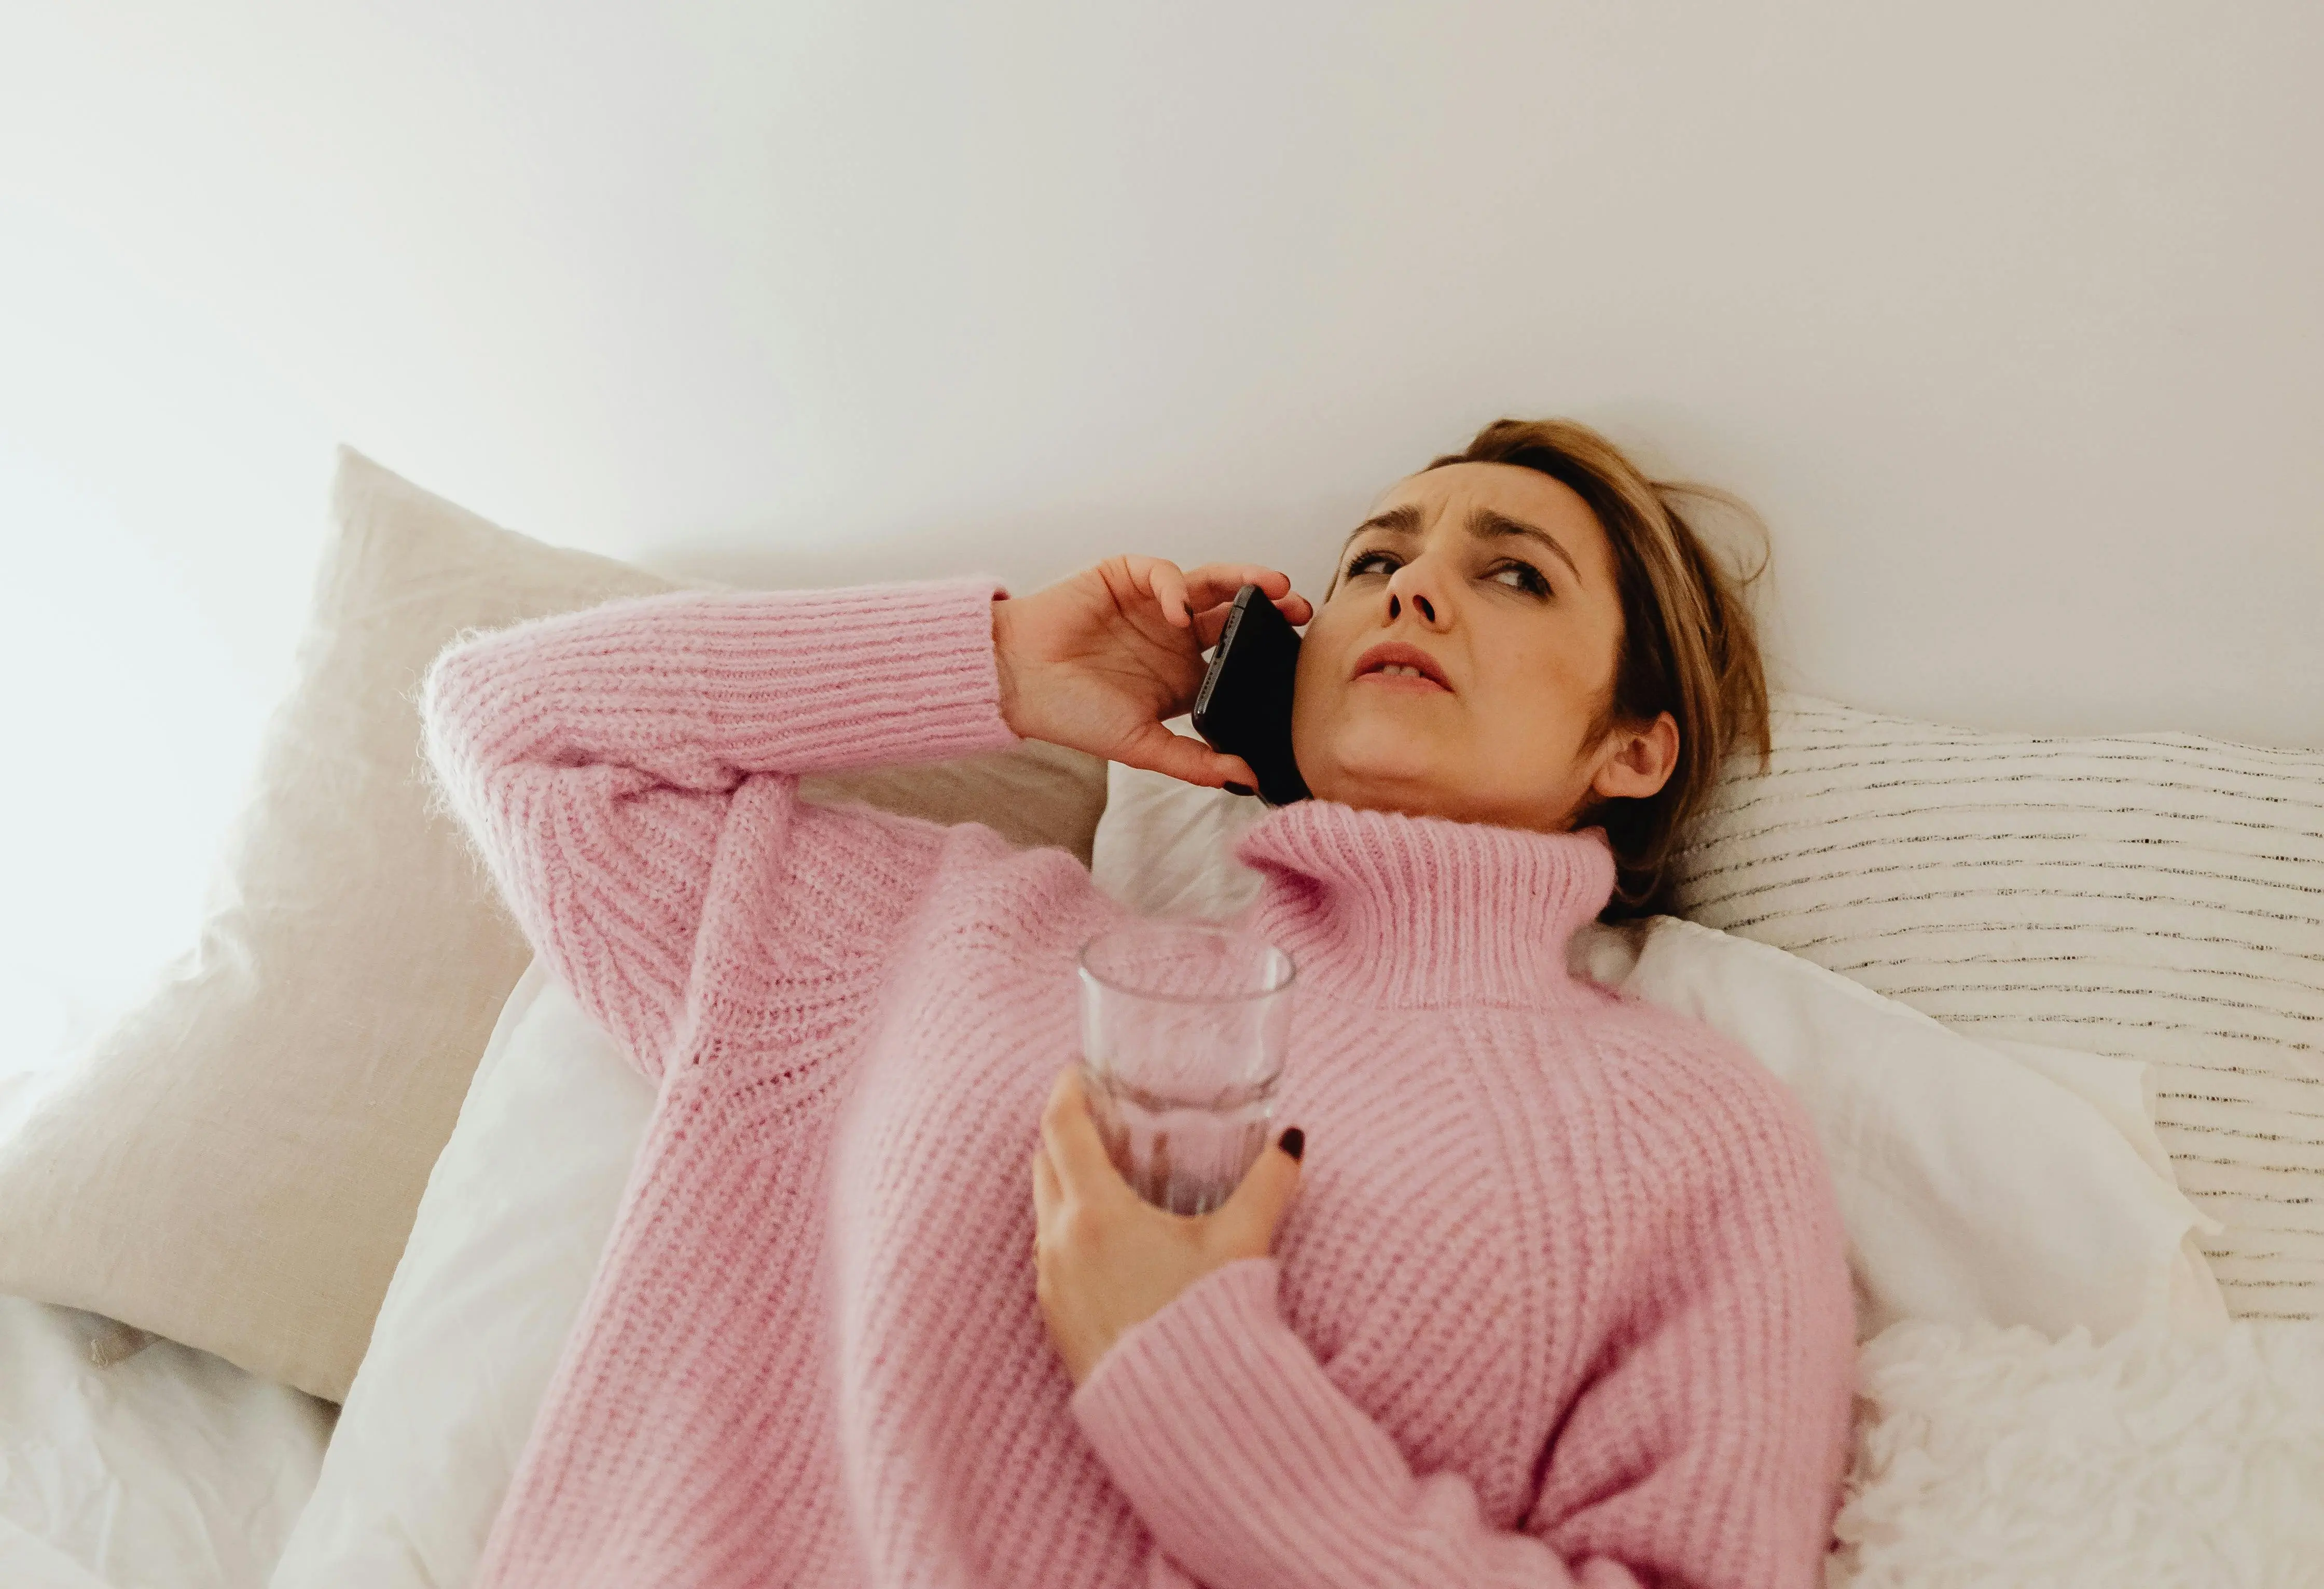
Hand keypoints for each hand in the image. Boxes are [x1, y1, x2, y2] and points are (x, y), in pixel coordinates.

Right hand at [991, 557, 1312, 788]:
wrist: (1017, 682)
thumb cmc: (1071, 715)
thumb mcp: (1141, 746)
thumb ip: (1194, 762)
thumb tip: (1247, 779)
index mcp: (1182, 676)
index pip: (1238, 657)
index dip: (1266, 653)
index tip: (1297, 657)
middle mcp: (1172, 638)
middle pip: (1234, 615)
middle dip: (1269, 608)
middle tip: (1299, 608)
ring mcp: (1152, 605)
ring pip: (1210, 585)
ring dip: (1241, 581)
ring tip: (1269, 587)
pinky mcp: (1125, 578)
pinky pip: (1163, 574)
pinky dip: (1176, 587)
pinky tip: (1178, 608)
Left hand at [1030, 1066, 1305, 1386]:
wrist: (1181, 1416)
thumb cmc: (1206, 1323)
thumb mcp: (1241, 1244)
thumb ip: (1268, 1184)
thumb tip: (1294, 1141)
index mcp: (1095, 1212)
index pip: (1061, 1128)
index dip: (1066, 1090)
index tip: (1078, 1070)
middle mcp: (1059, 1243)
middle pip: (1043, 1164)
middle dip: (1065, 1133)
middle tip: (1098, 1116)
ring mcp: (1051, 1285)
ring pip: (1043, 1212)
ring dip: (1065, 1184)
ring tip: (1106, 1176)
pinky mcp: (1055, 1322)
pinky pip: (1049, 1257)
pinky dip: (1068, 1231)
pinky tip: (1108, 1240)